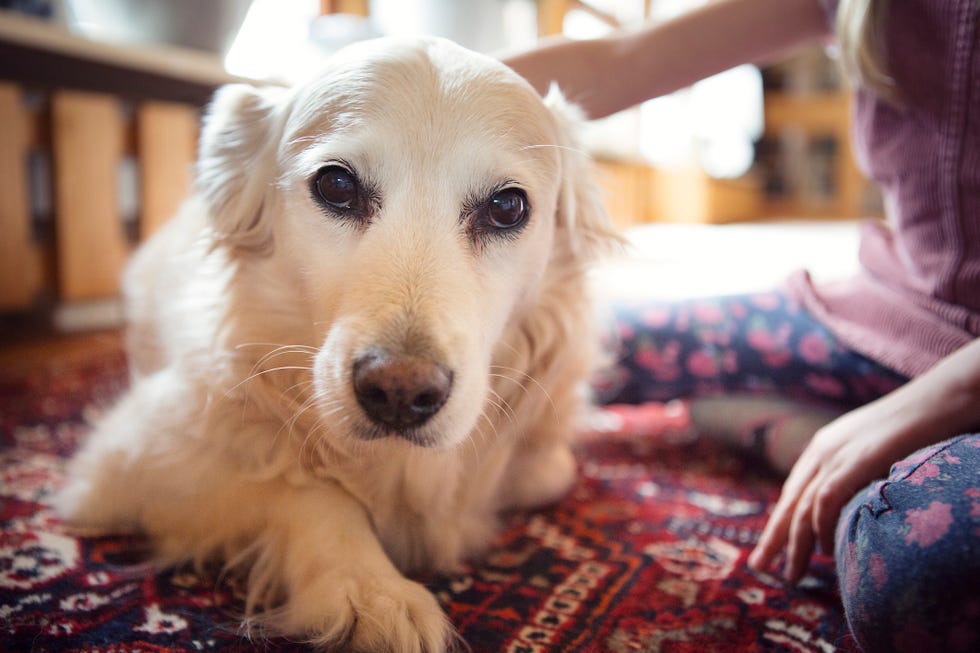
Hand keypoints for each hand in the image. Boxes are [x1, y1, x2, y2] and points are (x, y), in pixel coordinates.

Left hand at [747, 338, 979, 582]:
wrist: (942, 396)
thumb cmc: (919, 425)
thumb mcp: (877, 449)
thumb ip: (858, 472)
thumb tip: (852, 504)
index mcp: (825, 445)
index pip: (794, 490)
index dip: (781, 520)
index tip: (771, 546)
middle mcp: (824, 449)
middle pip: (790, 501)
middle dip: (773, 537)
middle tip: (759, 566)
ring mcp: (839, 453)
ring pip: (803, 506)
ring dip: (794, 543)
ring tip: (791, 573)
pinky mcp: (858, 458)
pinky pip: (827, 498)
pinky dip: (821, 525)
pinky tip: (823, 548)